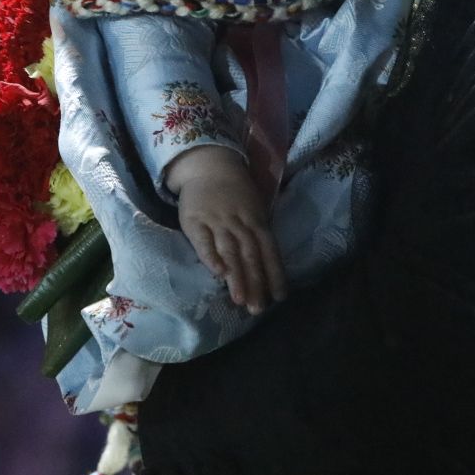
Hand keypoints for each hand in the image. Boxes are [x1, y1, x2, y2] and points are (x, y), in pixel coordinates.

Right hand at [164, 146, 287, 313]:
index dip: (274, 274)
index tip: (279, 298)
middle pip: (250, 256)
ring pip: (230, 252)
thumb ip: (259, 234)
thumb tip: (270, 267)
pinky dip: (211, 257)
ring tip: (241, 300)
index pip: (269, 251)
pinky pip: (204, 241)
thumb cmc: (235, 193)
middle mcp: (240, 224)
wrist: (209, 165)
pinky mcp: (195, 222)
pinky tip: (217, 273)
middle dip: (256, 283)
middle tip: (258, 309)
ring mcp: (218, 223)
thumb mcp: (255, 209)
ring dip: (237, 277)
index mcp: (257, 221)